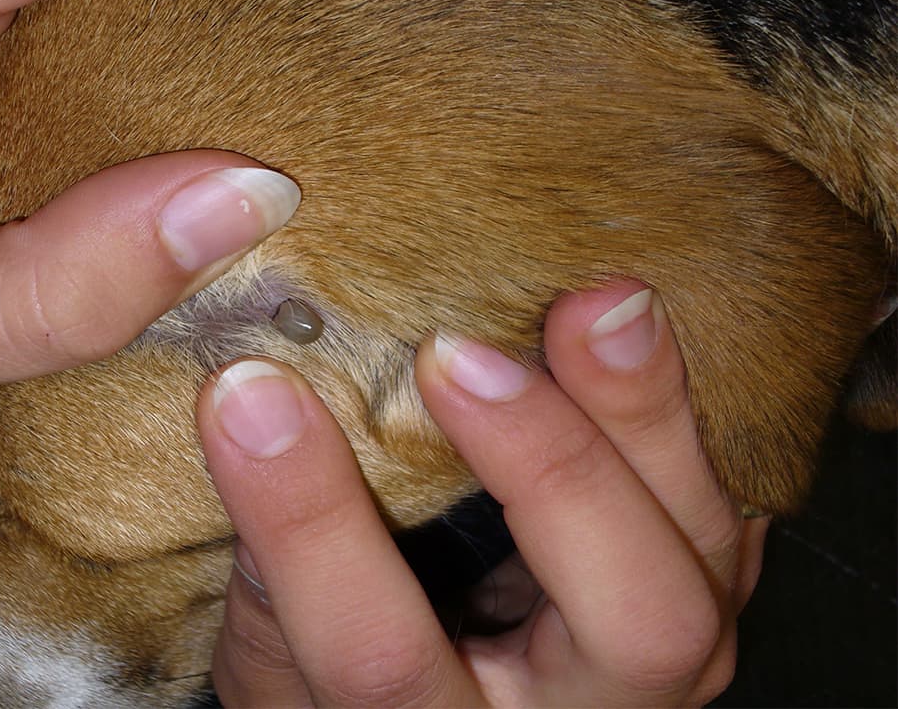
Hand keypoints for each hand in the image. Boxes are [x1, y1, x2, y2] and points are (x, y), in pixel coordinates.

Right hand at [199, 281, 768, 705]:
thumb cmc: (345, 687)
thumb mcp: (281, 663)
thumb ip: (273, 570)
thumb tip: (261, 410)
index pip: (380, 656)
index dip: (314, 526)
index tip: (247, 394)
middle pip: (631, 625)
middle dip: (551, 472)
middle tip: (456, 356)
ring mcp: (669, 656)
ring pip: (705, 551)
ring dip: (648, 414)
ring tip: (597, 304)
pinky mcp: (703, 581)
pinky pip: (728, 493)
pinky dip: (681, 401)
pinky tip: (628, 322)